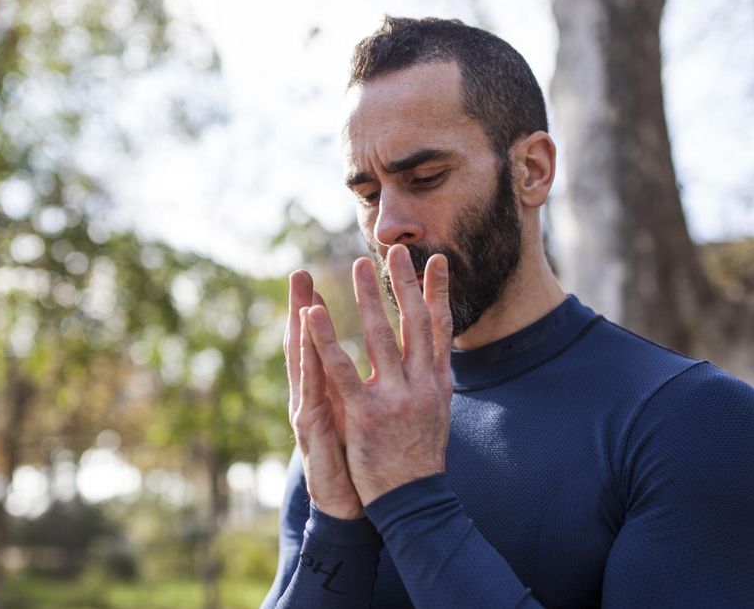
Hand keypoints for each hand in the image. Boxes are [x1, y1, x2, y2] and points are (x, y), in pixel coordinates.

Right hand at [286, 270, 363, 518]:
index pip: (319, 343)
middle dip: (301, 305)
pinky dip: (309, 350)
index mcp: (328, 391)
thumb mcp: (359, 416)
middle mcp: (313, 395)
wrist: (349, 507)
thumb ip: (357, 388)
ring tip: (301, 289)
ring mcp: (307, 407)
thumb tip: (373, 363)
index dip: (315, 310)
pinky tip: (306, 325)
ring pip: (303, 356)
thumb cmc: (356, 460)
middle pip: (305, 343)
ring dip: (301, 318)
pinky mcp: (310, 423)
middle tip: (299, 271)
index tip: (314, 279)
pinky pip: (311, 380)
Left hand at [304, 246, 452, 505]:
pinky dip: (325, 340)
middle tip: (395, 250)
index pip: (441, 328)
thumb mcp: (438, 413)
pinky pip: (341, 371)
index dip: (439, 293)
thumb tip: (440, 347)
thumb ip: (434, 378)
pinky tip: (312, 315)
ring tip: (359, 265)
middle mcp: (421, 385)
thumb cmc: (421, 457)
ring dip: (368, 298)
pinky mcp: (365, 415)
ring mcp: (395, 399)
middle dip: (404, 284)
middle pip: (414, 323)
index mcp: (438, 383)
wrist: (414, 502)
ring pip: (380, 337)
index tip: (437, 261)